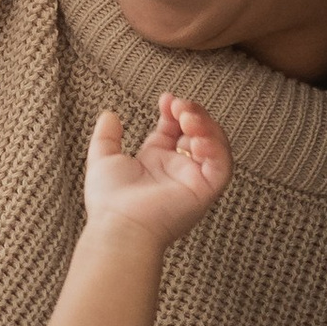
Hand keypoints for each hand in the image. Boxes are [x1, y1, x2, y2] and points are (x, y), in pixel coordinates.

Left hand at [83, 96, 230, 245]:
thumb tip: (109, 115)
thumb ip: (107, 136)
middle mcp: (179, 170)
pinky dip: (215, 148)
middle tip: (179, 106)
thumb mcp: (104, 159)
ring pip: (216, 146)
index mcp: (158, 161)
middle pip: (200, 133)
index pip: (177, 128)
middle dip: (193, 114)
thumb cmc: (109, 201)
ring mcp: (194, 180)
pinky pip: (222, 166)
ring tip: (187, 117)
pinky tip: (196, 138)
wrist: (117, 225)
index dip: (176, 110)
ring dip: (206, 126)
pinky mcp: (205, 191)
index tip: (166, 100)